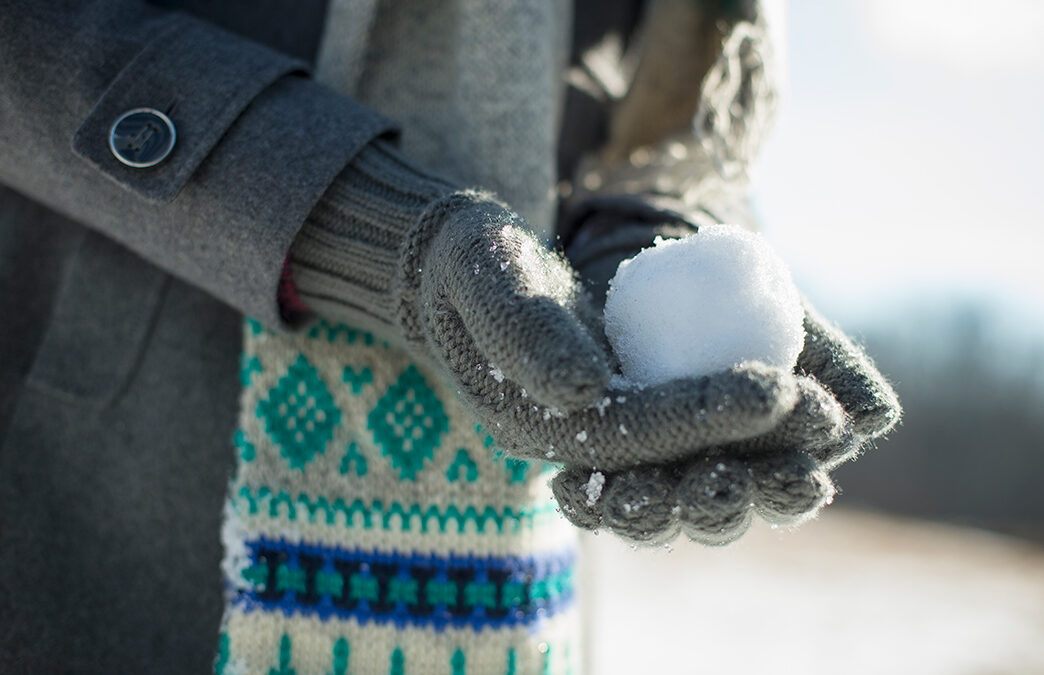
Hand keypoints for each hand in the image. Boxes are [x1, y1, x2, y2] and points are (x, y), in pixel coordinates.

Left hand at [549, 305, 899, 544]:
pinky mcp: (597, 464)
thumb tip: (874, 416)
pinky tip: (569, 489)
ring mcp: (653, 478)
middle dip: (718, 505)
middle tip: (718, 482)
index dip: (787, 489)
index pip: (783, 492)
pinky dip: (582, 498)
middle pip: (715, 516)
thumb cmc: (743, 297)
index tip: (795, 473)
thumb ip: (833, 365)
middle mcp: (710, 480)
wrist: (673, 269)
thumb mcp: (788, 317)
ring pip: (652, 517)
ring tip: (639, 495)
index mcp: (769, 460)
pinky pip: (589, 497)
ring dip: (647, 513)